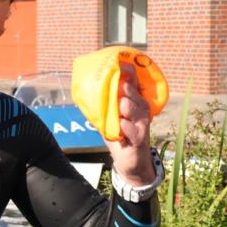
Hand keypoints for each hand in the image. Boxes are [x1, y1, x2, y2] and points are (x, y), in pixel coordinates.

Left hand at [104, 63, 154, 184]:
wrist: (130, 162)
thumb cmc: (120, 137)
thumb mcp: (109, 119)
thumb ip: (102, 106)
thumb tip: (84, 91)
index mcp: (134, 102)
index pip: (133, 83)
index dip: (127, 73)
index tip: (119, 64)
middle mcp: (141, 110)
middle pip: (132, 94)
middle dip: (123, 90)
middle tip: (116, 90)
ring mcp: (142, 123)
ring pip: (133, 108)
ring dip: (124, 108)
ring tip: (119, 110)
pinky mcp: (140, 138)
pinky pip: (132, 128)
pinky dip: (125, 126)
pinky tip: (120, 126)